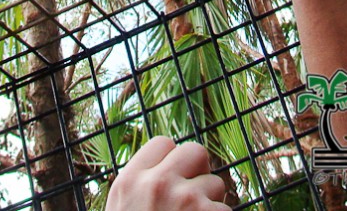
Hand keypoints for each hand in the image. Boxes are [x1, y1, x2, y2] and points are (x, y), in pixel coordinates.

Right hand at [105, 136, 228, 210]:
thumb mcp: (121, 206)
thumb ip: (139, 184)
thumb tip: (165, 167)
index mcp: (130, 180)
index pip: (162, 142)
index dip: (172, 159)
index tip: (173, 178)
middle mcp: (158, 183)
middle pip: (195, 151)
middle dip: (199, 170)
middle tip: (193, 193)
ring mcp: (186, 199)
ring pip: (215, 183)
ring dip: (210, 202)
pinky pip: (226, 208)